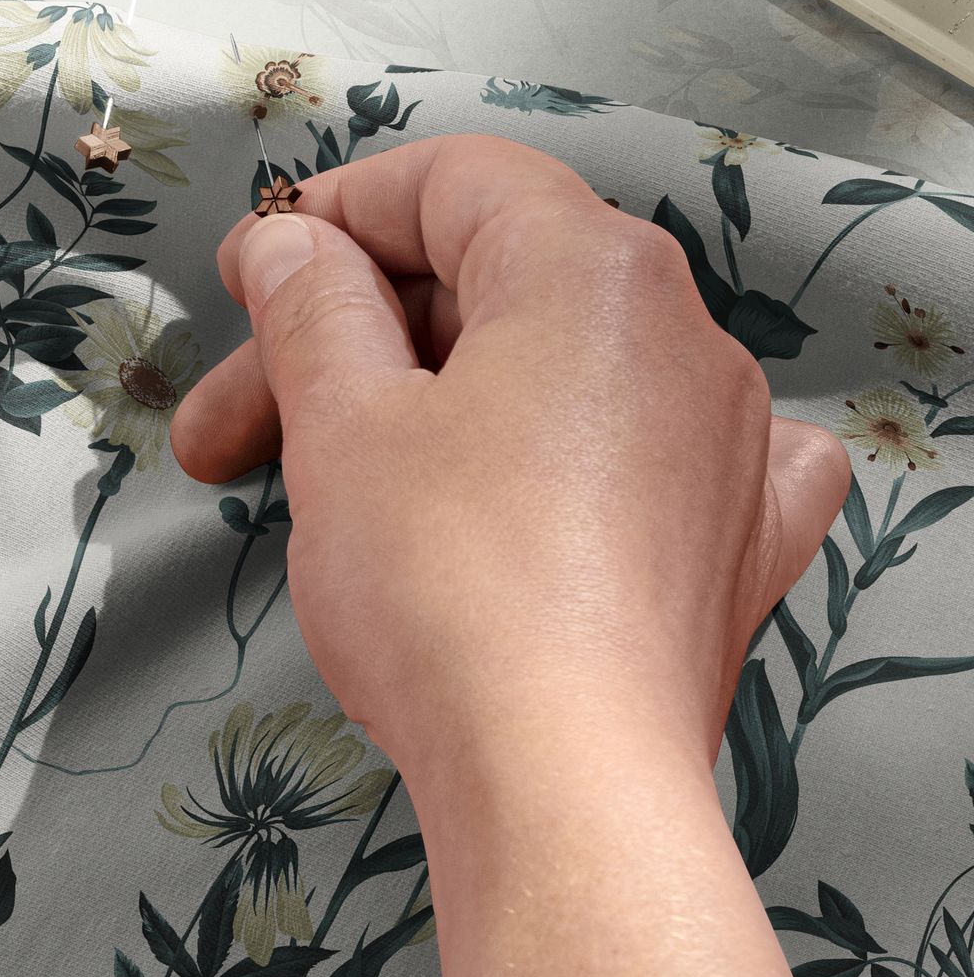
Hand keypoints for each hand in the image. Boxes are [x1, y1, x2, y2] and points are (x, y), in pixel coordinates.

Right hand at [173, 135, 844, 773]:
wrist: (564, 795)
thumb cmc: (452, 593)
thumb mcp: (342, 419)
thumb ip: (311, 302)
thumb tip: (291, 245)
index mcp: (591, 266)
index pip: (449, 182)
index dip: (333, 214)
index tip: (254, 270)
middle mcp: (681, 331)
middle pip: (489, 285)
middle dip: (349, 341)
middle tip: (238, 420)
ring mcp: (724, 438)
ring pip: (554, 370)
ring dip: (432, 404)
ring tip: (324, 485)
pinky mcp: (737, 541)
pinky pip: (672, 451)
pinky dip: (601, 448)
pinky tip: (563, 471)